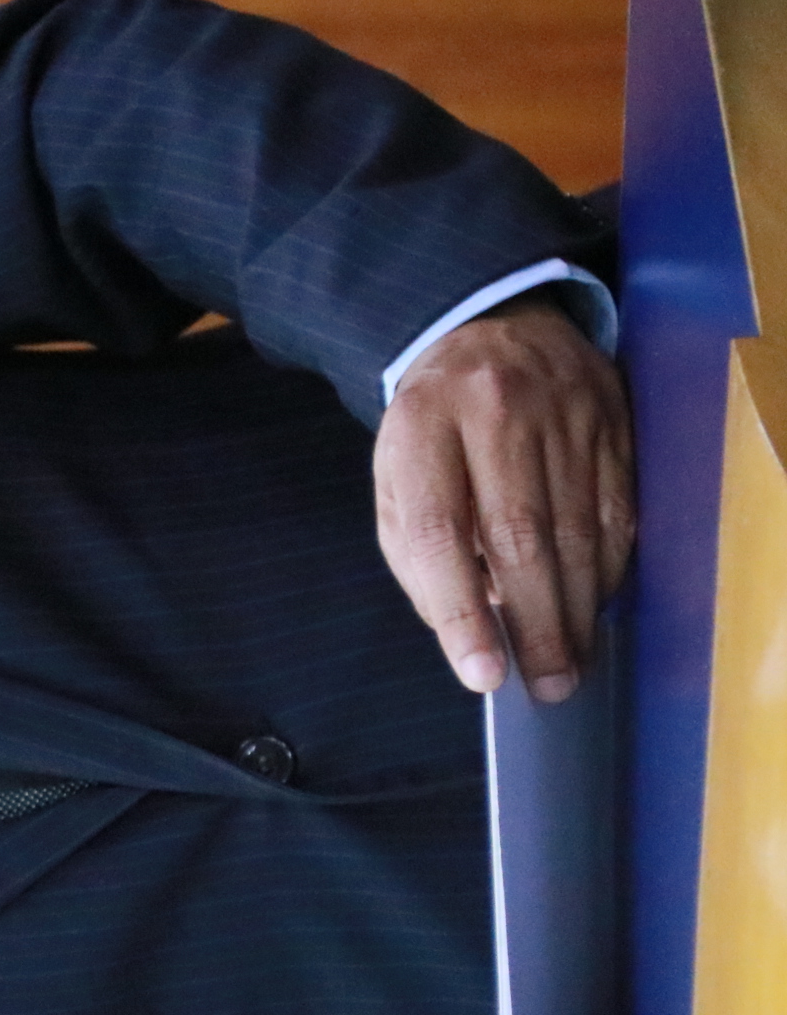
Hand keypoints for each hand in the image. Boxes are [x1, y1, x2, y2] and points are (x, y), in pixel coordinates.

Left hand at [372, 294, 633, 703]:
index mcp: (423, 427)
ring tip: (569, 663)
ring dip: (576, 609)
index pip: (439, 532)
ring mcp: (564, 413)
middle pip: (519, 537)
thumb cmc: (434, 429)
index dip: (460, 611)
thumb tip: (468, 627)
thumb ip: (420, 554)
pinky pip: (617, 510)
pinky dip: (607, 569)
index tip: (481, 673)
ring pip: (577, 529)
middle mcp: (496, 413)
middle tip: (545, 684)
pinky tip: (594, 607)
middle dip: (535, 623)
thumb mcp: (397, 479)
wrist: (491, 330)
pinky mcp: (612, 421)